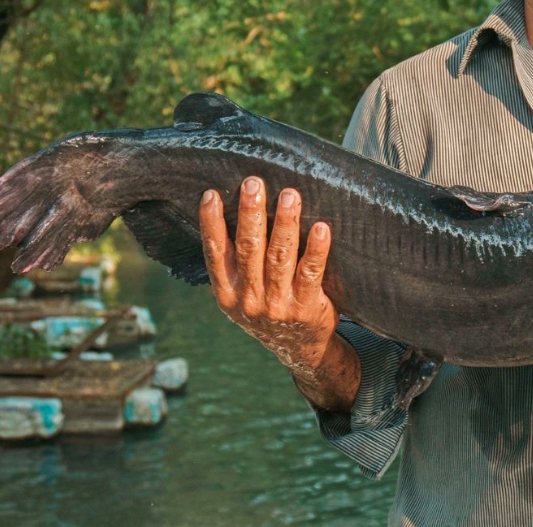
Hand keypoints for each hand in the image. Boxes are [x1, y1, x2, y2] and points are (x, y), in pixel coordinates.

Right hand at [200, 176, 337, 372]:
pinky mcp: (307, 307)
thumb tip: (235, 209)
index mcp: (227, 293)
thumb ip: (236, 263)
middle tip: (253, 183)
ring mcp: (278, 305)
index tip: (211, 195)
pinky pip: (311, 273)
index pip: (215, 253)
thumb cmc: (269, 308)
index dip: (211, 224)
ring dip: (285, 223)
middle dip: (250, 214)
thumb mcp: (241, 295)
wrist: (300, 349)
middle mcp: (249, 299)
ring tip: (289, 195)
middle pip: (249, 249)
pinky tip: (321, 228)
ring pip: (280, 257)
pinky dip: (316, 249)